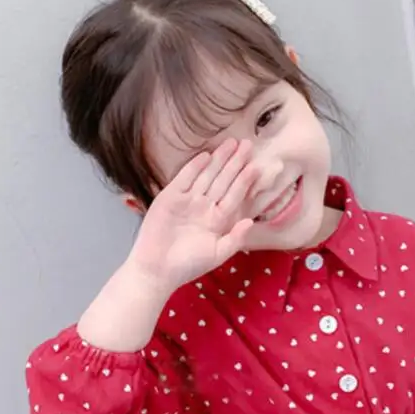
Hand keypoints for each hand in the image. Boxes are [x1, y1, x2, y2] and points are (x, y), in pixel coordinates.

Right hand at [127, 138, 260, 291]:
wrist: (157, 269)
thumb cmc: (188, 266)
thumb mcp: (217, 254)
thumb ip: (235, 238)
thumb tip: (250, 221)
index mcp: (217, 220)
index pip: (235, 196)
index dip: (245, 180)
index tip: (257, 165)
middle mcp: (204, 207)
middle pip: (223, 181)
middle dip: (235, 163)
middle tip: (248, 144)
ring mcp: (187, 200)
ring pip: (207, 176)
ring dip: (218, 160)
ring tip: (231, 144)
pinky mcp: (170, 197)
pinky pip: (184, 179)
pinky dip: (194, 168)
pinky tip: (206, 156)